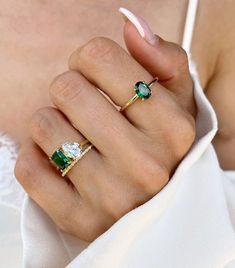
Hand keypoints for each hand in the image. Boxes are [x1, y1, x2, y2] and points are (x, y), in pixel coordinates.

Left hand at [15, 18, 195, 241]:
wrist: (158, 205)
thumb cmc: (165, 149)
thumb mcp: (179, 103)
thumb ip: (164, 58)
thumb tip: (130, 22)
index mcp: (172, 128)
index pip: (99, 58)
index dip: (88, 58)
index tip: (93, 73)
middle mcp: (145, 165)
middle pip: (68, 88)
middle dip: (70, 90)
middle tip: (84, 106)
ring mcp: (111, 197)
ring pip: (44, 126)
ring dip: (52, 122)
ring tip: (75, 135)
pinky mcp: (79, 219)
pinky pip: (30, 169)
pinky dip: (35, 155)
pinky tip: (57, 159)